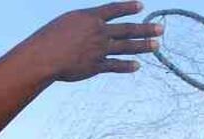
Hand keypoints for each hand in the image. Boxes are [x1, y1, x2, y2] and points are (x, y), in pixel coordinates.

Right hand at [26, 2, 162, 82]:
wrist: (43, 58)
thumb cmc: (47, 39)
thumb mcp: (65, 23)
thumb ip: (82, 25)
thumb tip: (92, 27)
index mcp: (90, 18)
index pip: (114, 10)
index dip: (129, 7)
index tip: (141, 6)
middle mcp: (98, 32)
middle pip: (127, 29)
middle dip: (145, 29)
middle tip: (161, 29)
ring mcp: (99, 49)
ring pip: (126, 47)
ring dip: (143, 46)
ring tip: (157, 45)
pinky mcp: (95, 66)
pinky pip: (115, 65)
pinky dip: (127, 66)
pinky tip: (137, 66)